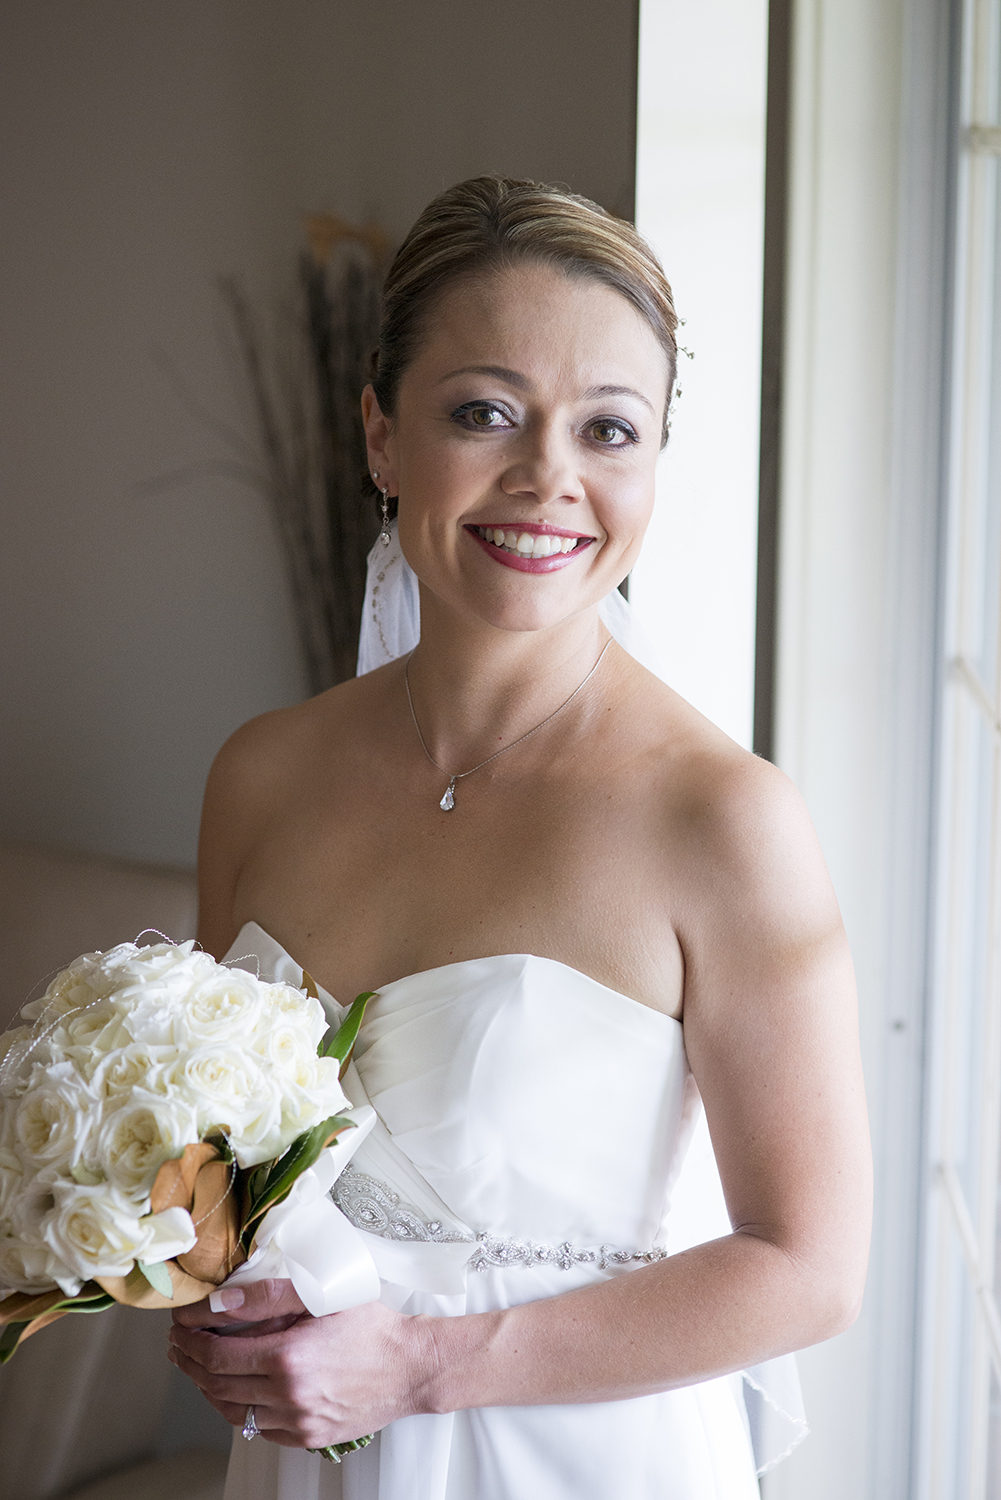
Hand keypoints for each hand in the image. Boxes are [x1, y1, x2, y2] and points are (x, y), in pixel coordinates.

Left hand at [169, 1280, 435, 1449]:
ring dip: (208, 1388)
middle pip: (217, 1384)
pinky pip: (258, 1429)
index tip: (179, 1323)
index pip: (216, 1352)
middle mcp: (288, 1397)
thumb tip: (219, 1301)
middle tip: (180, 1343)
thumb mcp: (321, 1296)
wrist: (411, 1367)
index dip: (190, 1337)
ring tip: (199, 1366)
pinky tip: (236, 1390)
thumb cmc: (372, 1326)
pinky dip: (238, 1409)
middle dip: (190, 1361)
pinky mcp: (307, 1438)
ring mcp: (297, 1423)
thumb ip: (266, 1297)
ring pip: (232, 1412)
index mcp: (288, 1358)